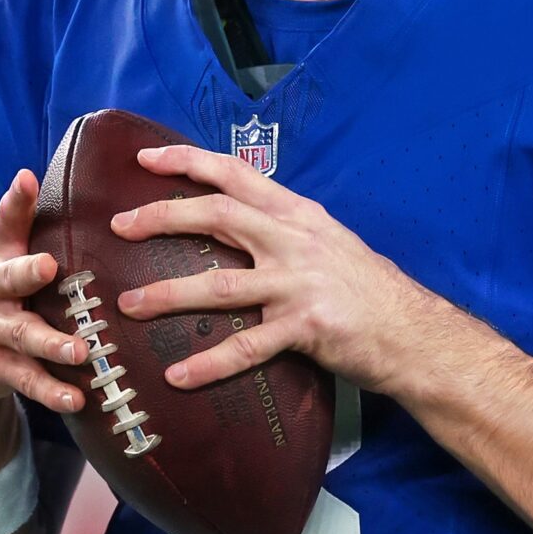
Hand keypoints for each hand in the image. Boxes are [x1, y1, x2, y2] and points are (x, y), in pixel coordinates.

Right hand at [0, 170, 91, 422]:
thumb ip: (14, 218)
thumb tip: (29, 172)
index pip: (3, 225)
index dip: (14, 203)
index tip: (27, 180)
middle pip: (8, 282)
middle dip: (27, 273)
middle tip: (51, 266)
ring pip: (21, 338)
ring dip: (51, 345)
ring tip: (81, 352)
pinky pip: (26, 380)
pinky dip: (51, 391)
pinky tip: (77, 397)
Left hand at [111, 145, 444, 393]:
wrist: (414, 332)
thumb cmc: (368, 290)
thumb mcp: (327, 242)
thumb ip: (283, 231)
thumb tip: (233, 222)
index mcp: (298, 215)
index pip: (236, 174)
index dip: (188, 162)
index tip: (146, 158)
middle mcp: (295, 241)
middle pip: (217, 215)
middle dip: (162, 217)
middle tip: (118, 226)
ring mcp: (299, 284)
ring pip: (220, 284)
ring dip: (168, 294)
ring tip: (129, 306)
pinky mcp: (305, 327)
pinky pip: (246, 347)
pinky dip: (209, 362)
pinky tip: (178, 375)